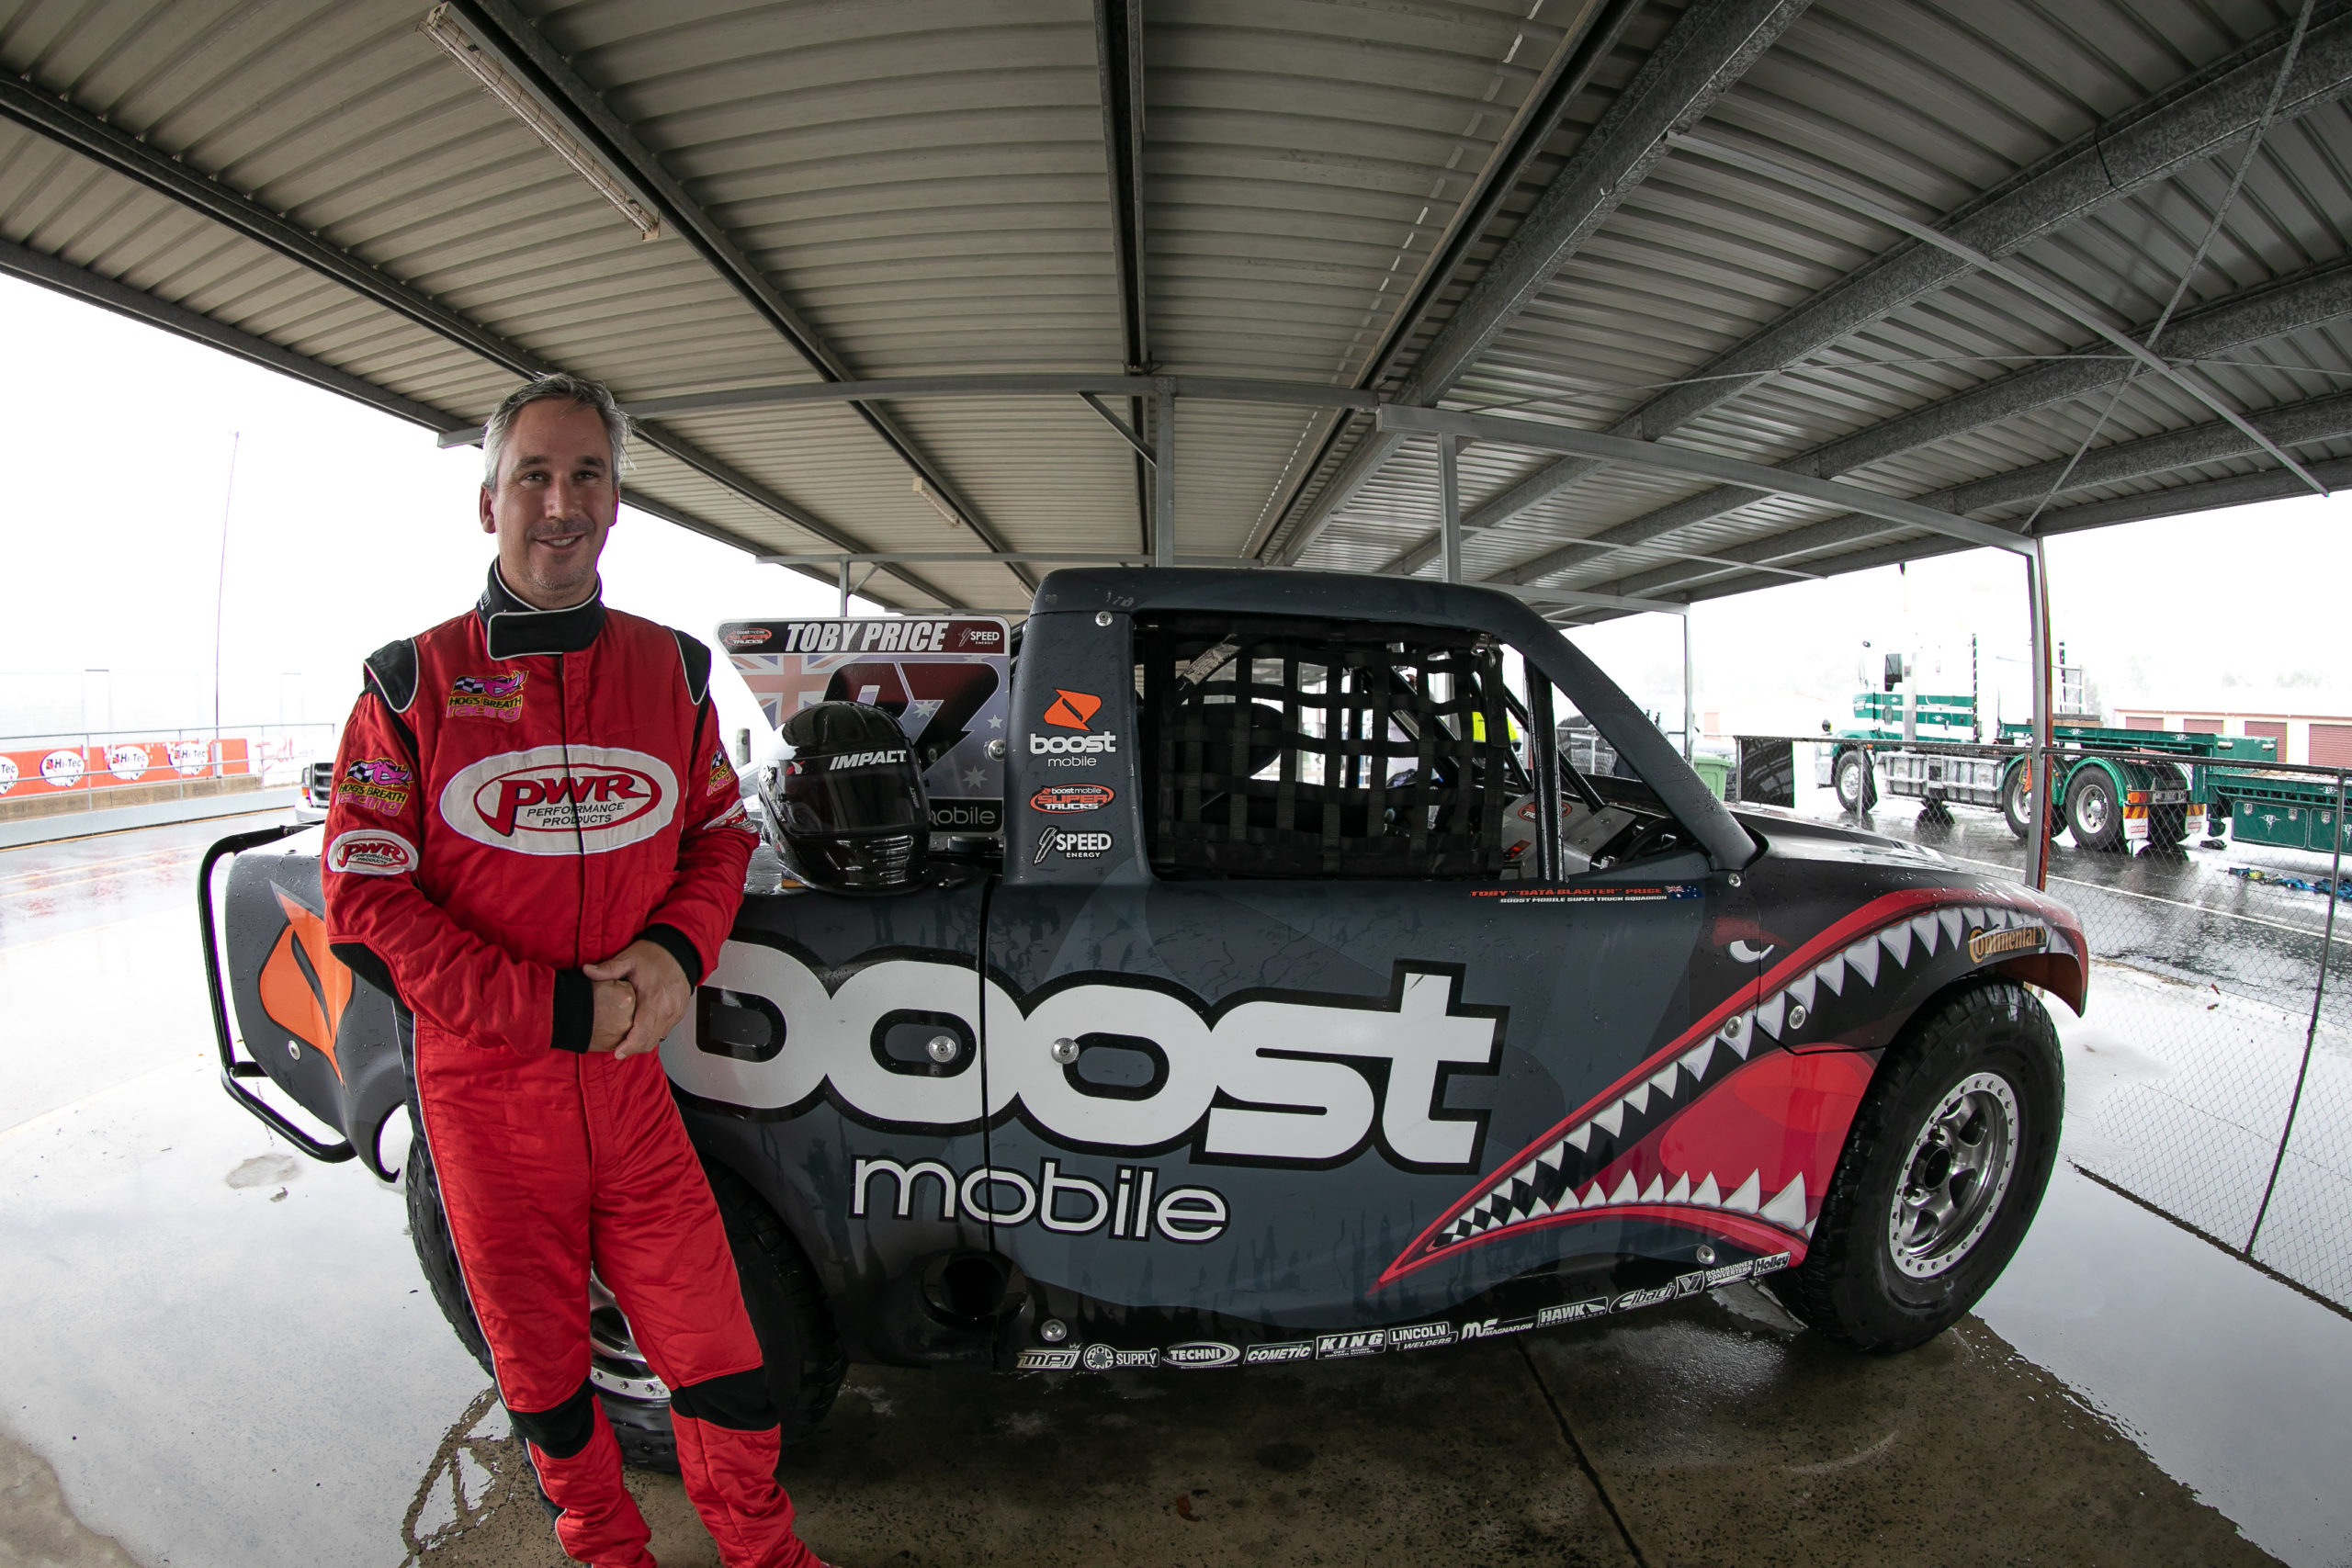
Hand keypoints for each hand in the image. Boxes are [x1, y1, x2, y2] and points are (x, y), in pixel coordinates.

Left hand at [583, 940, 690, 1058]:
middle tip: (619, 1050)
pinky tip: (641, 1029)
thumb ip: (608, 968)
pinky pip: (665, 1030)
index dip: (629, 1046)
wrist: (679, 951)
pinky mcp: (679, 1013)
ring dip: (643, 1042)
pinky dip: (652, 1034)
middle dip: (633, 1048)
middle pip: (650, 1040)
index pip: (642, 1032)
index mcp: (653, 998)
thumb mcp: (628, 958)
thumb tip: (587, 971)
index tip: (617, 1052)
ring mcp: (675, 1012)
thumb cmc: (654, 956)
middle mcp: (667, 1008)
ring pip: (658, 1038)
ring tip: (628, 1040)